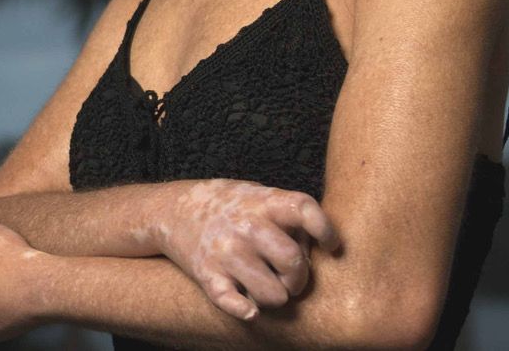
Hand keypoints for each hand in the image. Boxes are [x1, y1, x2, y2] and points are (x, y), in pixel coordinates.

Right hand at [151, 178, 340, 321]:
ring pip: (273, 294)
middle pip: (293, 262)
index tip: (332, 246)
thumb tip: (316, 250)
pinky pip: (236, 305)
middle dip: (300, 279)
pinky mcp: (208, 276)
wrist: (176, 208)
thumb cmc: (231, 204)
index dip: (325, 229)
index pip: (305, 210)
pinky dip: (246, 310)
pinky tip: (250, 306)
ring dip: (277, 298)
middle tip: (294, 279)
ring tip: (271, 287)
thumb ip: (288, 218)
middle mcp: (246, 226)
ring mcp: (226, 252)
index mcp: (264, 202)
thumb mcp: (261, 196)